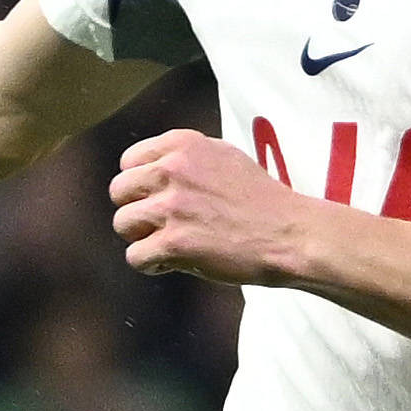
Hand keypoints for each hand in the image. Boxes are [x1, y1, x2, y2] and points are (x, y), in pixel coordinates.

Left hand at [107, 128, 304, 286]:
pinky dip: (152, 264)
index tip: (158, 198)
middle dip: (136, 209)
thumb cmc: (263, 201)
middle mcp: (173, 170)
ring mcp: (171, 207)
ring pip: (123, 224)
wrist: (291, 234)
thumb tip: (152, 170)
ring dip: (143, 238)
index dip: (140, 184)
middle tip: (161, 224)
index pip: (130, 161)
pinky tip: (173, 263)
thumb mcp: (225, 157)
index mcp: (184, 146)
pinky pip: (136, 256)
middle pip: (119, 191)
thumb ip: (187, 157)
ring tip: (169, 244)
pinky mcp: (174, 243)